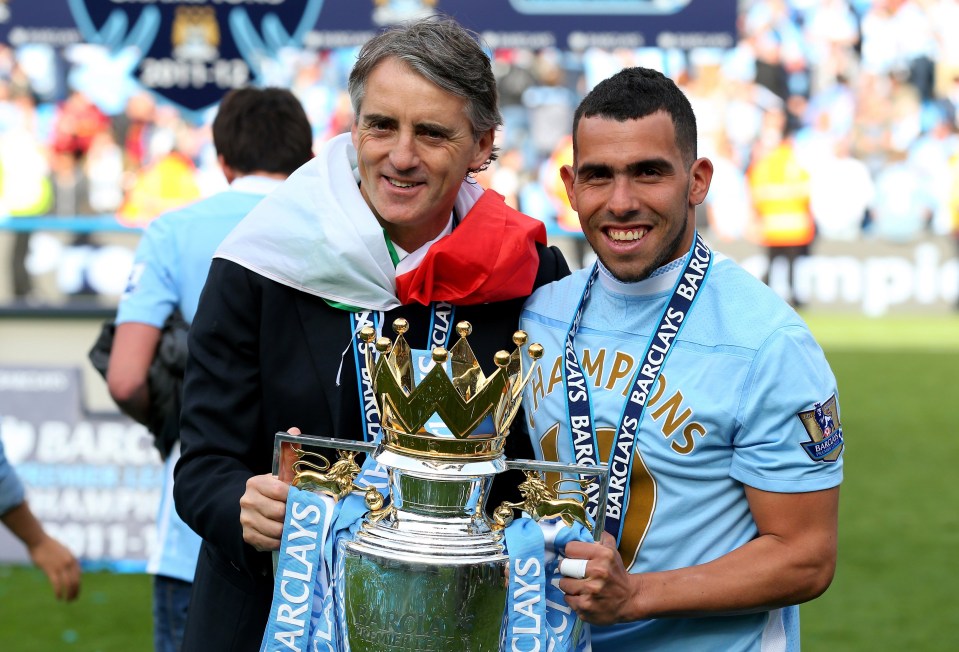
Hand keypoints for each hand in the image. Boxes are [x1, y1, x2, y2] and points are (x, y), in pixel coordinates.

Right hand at [29, 535, 80, 600]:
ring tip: (66, 601)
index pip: (79, 576)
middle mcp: (69, 563)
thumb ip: (67, 561)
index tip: (76, 594)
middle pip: (75, 581)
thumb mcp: (63, 553)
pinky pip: (57, 583)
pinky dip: (58, 592)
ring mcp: (61, 566)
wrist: (39, 540)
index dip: (78, 587)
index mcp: (73, 559)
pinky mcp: (51, 569)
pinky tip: (58, 597)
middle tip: (72, 600)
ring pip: (68, 584)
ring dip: (68, 594)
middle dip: (75, 592)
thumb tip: (68, 571)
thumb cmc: (49, 547)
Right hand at [239, 426, 300, 550]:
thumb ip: (288, 455)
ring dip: (289, 530)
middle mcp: (247, 501)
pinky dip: (281, 541)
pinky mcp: (247, 536)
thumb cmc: (272, 490)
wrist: (252, 507)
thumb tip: (294, 430)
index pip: (280, 491)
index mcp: (256, 483)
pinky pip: (269, 543)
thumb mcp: (280, 474)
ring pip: (275, 530)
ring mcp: (245, 520)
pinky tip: (286, 535)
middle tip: (302, 514)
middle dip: (293, 515)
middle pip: (279, 513)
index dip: (295, 496)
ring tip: (296, 525)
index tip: (303, 498)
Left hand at [559, 532, 636, 625]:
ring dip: (569, 584)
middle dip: (568, 569)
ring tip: (580, 585)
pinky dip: (573, 598)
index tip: (575, 557)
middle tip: (574, 572)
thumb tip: (583, 527)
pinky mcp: (585, 608)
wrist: (629, 599)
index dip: (571, 553)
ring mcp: (591, 592)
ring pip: (563, 583)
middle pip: (563, 566)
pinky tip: (584, 596)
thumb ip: (600, 537)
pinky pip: (567, 599)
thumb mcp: (612, 551)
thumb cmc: (616, 573)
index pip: (570, 548)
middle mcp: (598, 572)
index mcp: (603, 555)